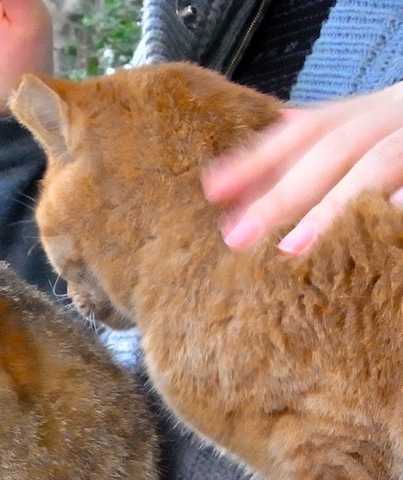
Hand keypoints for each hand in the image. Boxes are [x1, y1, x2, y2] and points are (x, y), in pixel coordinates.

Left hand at [202, 81, 402, 254]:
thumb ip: (286, 158)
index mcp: (354, 114)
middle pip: (328, 152)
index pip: (297, 133)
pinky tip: (370, 233)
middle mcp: (384, 119)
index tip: (211, 192)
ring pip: (372, 168)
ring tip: (290, 249)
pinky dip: (392, 209)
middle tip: (237, 238)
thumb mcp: (341, 135)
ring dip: (330, 210)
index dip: (253, 160)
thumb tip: (219, 190)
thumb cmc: (386, 136)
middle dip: (280, 195)